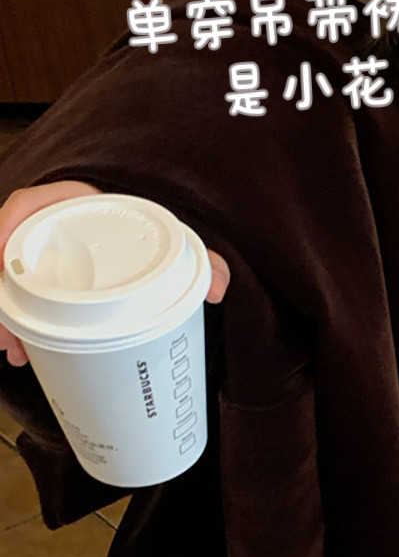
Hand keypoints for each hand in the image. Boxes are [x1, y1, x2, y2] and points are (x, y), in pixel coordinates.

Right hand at [0, 182, 230, 367]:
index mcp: (74, 203)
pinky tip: (21, 353)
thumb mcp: (174, 242)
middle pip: (10, 252)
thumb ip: (201, 260)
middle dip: (2, 292)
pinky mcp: (42, 279)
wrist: (147, 244)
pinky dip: (17, 325)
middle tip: (8, 330)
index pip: (28, 203)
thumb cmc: (151, 236)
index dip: (8, 225)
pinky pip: (18, 298)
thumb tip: (219, 289)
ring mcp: (43, 255)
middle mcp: (51, 226)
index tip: (0, 256)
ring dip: (5, 317)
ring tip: (15, 351)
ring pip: (11, 282)